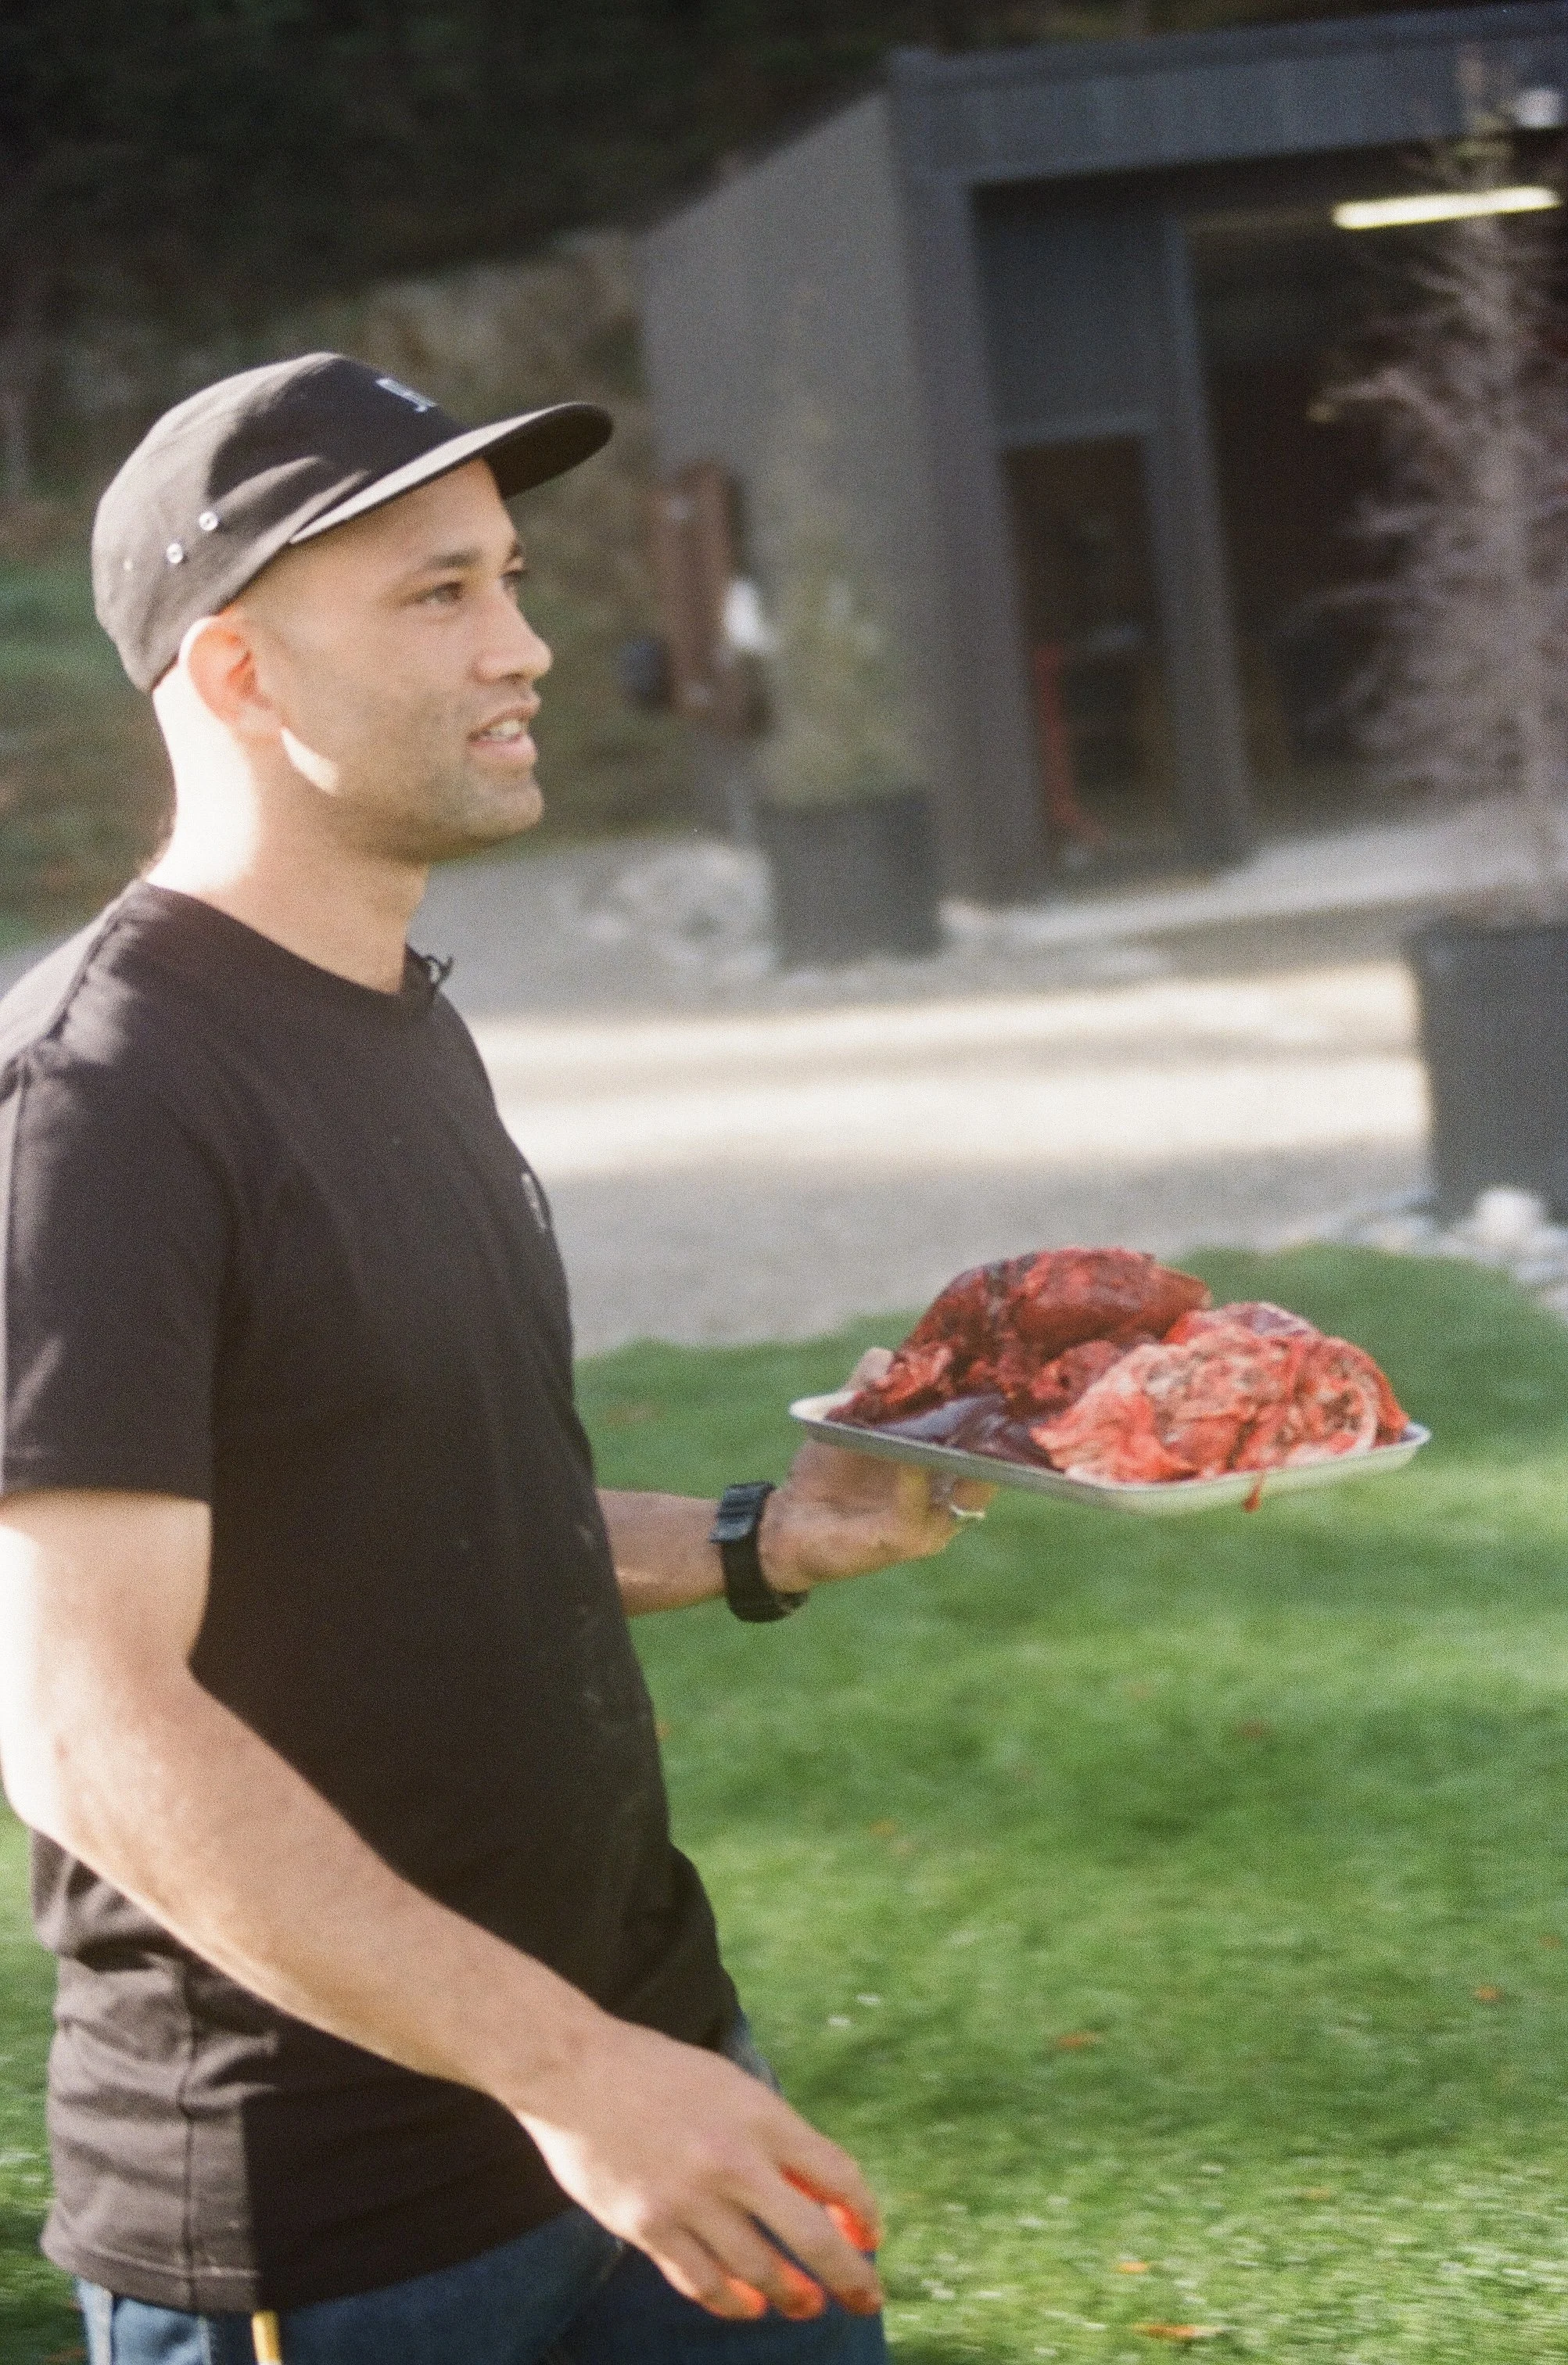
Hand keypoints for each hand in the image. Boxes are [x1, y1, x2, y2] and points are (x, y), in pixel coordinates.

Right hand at [518, 2015, 882, 2320]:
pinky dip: (732, 2303)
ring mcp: (689, 2199)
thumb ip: (773, 2136)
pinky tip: (747, 2306)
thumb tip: (820, 2195)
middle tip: (867, 2299)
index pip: (837, 2175)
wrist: (574, 2069)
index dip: (864, 2213)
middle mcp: (733, 2161)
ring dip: (791, 2295)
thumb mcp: (729, 2086)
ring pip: (760, 2272)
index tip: (871, 2236)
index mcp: (761, 2114)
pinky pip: (703, 2283)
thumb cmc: (658, 2073)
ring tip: (804, 2304)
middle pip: (812, 2238)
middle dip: (850, 2277)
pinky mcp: (648, 2227)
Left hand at [761, 1348, 994, 1591]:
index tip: (995, 1376)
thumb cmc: (828, 1469)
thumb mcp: (848, 1417)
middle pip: (991, 1464)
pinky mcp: (906, 1541)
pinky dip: (916, 1482)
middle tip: (992, 1396)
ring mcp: (933, 1522)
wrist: (791, 1521)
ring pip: (968, 1489)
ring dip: (962, 1456)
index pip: (987, 1440)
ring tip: (957, 1424)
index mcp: (945, 1466)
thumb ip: (868, 1384)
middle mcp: (949, 1495)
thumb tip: (888, 1356)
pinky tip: (910, 1459)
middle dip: (993, 1433)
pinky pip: (919, 1509)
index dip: (993, 1411)